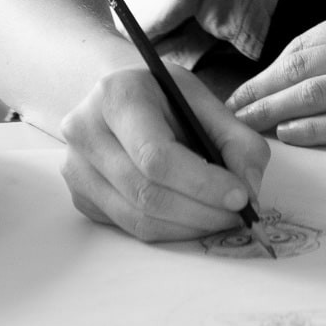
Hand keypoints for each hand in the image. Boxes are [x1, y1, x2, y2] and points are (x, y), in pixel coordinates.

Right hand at [60, 65, 269, 241]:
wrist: (119, 97)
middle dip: (201, 211)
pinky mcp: (81, 196)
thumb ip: (236, 140)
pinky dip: (169, 230)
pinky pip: (129, 227)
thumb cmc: (162, 96)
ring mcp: (76, 168)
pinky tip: (193, 217)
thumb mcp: (202, 100)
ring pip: (138, 218)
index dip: (202, 183)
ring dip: (189, 227)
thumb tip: (249, 189)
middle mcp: (85, 131)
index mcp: (116, 96)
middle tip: (238, 216)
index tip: (240, 196)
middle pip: (146, 193)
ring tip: (221, 218)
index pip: (156, 155)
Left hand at [227, 0, 325, 145]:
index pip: (308, 41)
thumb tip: (319, 63)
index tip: (251, 82)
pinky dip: (314, 130)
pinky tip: (291, 135)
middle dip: (260, 88)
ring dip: (273, 110)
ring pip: (315, 94)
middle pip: (301, 67)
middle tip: (229, 108)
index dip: (273, 66)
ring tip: (246, 126)